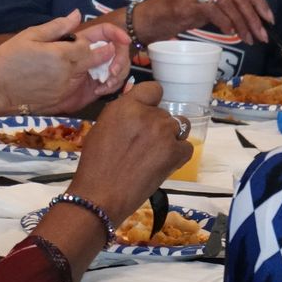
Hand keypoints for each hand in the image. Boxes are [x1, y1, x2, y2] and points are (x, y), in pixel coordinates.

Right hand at [0, 11, 128, 114]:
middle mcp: (71, 76)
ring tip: (97, 60)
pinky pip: (89, 94)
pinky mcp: (66, 105)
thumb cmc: (7, 59)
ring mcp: (70, 93)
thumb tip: (77, 15)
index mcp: (63, 55)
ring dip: (102, 69)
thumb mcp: (29, 35)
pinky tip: (87, 76)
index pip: (96, 46)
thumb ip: (57, 26)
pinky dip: (94, 84)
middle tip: (109, 46)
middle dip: (109, 54)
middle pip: (101, 63)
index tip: (109, 36)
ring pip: (98, 79)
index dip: (105, 39)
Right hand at [62, 81, 191, 223]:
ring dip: (169, 136)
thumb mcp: (102, 126)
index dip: (150, 100)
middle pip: (164, 112)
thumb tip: (135, 111)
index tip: (145, 112)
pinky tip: (164, 161)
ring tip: (156, 151)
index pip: (153, 89)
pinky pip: (186, 146)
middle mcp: (149, 115)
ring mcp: (165, 134)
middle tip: (143, 142)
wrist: (103, 192)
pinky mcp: (176, 154)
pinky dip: (178, 152)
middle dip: (156, 124)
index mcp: (126, 106)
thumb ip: (121, 114)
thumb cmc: (95, 161)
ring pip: (178, 126)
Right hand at [144, 0, 272, 44]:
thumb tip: (252, 15)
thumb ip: (223, 2)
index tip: (269, 19)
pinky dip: (227, 24)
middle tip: (262, 35)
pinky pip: (216, 11)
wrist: (148, 19)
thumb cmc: (176, 13)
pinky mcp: (188, 0)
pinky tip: (230, 34)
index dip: (258, 1)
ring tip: (249, 39)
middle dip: (254, 16)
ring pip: (230, 3)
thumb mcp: (204, 3)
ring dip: (243, 24)